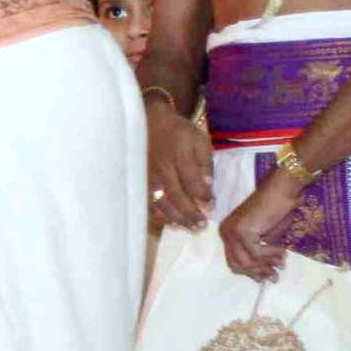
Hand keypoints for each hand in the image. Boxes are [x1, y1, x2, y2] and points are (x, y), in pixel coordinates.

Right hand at [146, 102, 216, 230]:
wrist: (148, 122)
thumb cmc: (178, 132)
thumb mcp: (198, 139)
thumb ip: (205, 162)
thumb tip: (208, 187)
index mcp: (178, 154)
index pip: (192, 180)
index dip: (203, 196)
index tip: (212, 205)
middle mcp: (161, 167)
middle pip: (176, 195)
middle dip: (190, 213)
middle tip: (201, 226)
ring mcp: (147, 176)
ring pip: (160, 202)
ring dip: (175, 218)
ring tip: (188, 228)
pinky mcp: (139, 182)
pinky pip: (147, 202)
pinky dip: (159, 215)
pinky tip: (169, 221)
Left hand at [217, 170, 318, 280]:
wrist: (281, 190)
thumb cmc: (276, 210)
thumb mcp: (266, 238)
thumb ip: (261, 255)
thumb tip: (265, 276)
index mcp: (228, 233)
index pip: (234, 261)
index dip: (250, 272)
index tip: (266, 278)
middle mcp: (225, 232)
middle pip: (237, 265)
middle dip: (258, 272)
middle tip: (275, 276)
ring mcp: (232, 232)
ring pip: (246, 262)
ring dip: (266, 265)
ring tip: (281, 262)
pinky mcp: (242, 231)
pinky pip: (256, 254)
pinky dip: (271, 255)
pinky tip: (282, 251)